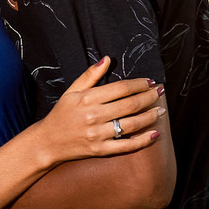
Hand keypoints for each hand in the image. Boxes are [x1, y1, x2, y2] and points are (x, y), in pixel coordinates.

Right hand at [34, 57, 162, 167]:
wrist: (47, 142)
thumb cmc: (61, 115)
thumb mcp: (72, 91)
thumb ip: (90, 75)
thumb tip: (107, 59)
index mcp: (88, 98)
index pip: (121, 88)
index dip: (139, 84)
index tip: (150, 82)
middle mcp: (94, 116)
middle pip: (130, 104)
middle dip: (149, 97)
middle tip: (160, 92)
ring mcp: (98, 134)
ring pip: (132, 124)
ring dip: (150, 117)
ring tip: (161, 111)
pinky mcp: (100, 150)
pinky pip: (126, 146)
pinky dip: (142, 141)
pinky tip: (154, 134)